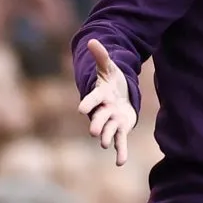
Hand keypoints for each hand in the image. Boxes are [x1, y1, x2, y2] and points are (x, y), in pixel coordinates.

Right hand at [77, 39, 136, 165]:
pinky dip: (120, 152)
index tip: (81, 109)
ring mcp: (112, 121)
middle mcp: (103, 110)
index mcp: (100, 96)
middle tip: (94, 132)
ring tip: (106, 145)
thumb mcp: (108, 67)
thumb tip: (92, 40)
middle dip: (97, 124)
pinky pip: (120, 141)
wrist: (117, 95)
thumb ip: (101, 56)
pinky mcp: (121, 128)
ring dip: (108, 138)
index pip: (92, 99)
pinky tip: (120, 162)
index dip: (88, 103)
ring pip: (109, 130)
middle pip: (99, 118)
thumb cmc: (111, 81)